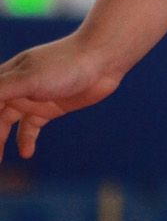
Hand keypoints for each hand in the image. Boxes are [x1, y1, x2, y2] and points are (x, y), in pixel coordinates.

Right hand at [0, 33, 121, 162]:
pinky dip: (26, 140)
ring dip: (1, 139)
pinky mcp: (51, 107)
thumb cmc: (64, 64)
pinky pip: (31, 127)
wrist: (102, 60)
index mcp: (7, 76)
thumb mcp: (28, 79)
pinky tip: (26, 153)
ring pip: (8, 122)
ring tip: (0, 160)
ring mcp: (33, 97)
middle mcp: (16, 86)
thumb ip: (0, 90)